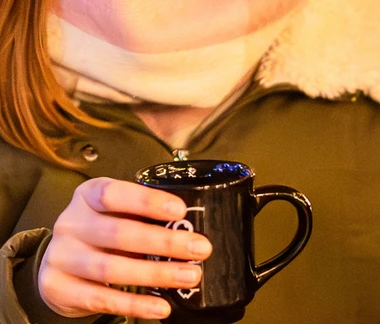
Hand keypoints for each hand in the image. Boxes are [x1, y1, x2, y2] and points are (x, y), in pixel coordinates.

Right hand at [39, 178, 212, 319]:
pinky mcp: (58, 288)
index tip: (181, 211)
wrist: (58, 263)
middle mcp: (70, 223)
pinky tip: (161, 306)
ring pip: (111, 268)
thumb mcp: (116, 213)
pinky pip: (101, 299)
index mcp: (87, 196)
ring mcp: (61, 257)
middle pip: (119, 233)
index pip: (114, 194)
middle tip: (201, 248)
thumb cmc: (101, 230)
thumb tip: (191, 230)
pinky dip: (135, 305)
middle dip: (165, 242)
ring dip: (156, 274)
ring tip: (190, 276)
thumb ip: (144, 216)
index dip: (148, 201)